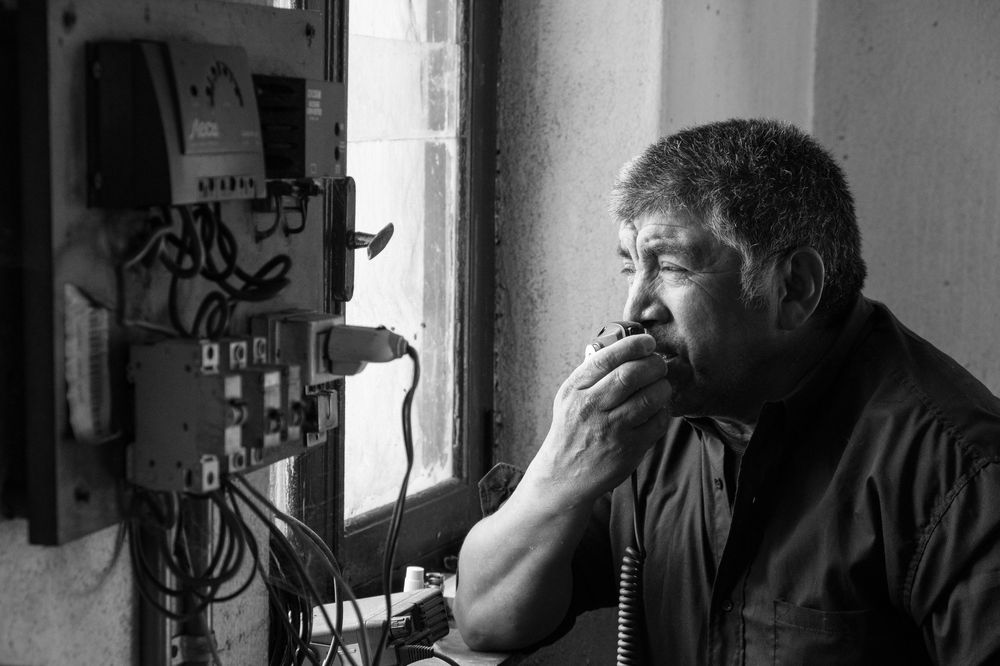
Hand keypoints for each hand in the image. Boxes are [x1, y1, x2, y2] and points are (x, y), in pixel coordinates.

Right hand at [529, 333, 670, 506]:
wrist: (564, 474)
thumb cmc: (571, 429)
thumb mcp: (569, 397)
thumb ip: (592, 374)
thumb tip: (626, 348)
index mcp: (575, 390)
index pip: (606, 358)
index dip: (632, 345)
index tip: (647, 341)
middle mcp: (591, 408)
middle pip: (631, 375)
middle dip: (653, 364)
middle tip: (658, 364)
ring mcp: (611, 430)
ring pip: (649, 397)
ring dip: (662, 387)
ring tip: (660, 386)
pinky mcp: (629, 449)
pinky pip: (657, 422)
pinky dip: (663, 411)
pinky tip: (657, 409)